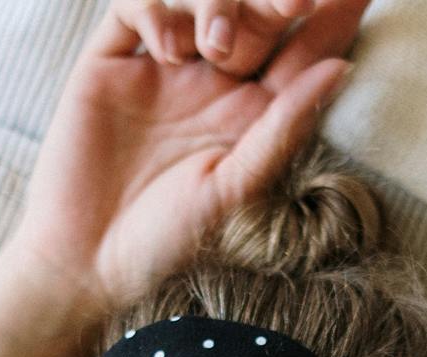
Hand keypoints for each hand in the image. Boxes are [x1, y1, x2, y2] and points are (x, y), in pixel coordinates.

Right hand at [0, 0, 366, 322]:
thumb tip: (341, 68)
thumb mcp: (236, 188)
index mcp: (252, 117)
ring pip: (200, 2)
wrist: (84, 261)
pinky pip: (134, 8)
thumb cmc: (166, 239)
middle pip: (256, 17)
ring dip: (218, 7)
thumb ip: (284, 127)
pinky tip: (167, 48)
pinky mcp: (109, 63)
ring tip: (213, 47)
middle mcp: (212, 86)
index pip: (301, 54)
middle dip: (278, 0)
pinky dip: (154, 12)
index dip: (332, 20)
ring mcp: (161, 70)